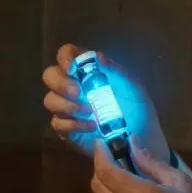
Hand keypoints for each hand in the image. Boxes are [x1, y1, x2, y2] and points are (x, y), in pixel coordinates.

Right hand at [42, 44, 170, 162]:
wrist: (141, 138)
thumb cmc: (138, 107)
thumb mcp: (133, 86)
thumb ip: (115, 71)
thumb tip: (97, 57)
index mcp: (87, 70)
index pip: (66, 54)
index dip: (65, 58)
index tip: (72, 68)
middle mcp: (72, 85)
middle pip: (50, 75)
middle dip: (60, 82)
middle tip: (78, 92)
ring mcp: (67, 107)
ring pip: (50, 100)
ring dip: (68, 105)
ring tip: (91, 112)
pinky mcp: (66, 129)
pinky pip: (57, 123)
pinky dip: (73, 124)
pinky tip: (91, 126)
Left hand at [91, 138, 191, 192]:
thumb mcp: (182, 184)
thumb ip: (153, 164)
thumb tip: (133, 144)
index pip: (107, 172)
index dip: (100, 155)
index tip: (101, 143)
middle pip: (98, 187)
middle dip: (100, 169)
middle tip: (111, 159)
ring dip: (104, 188)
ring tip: (118, 179)